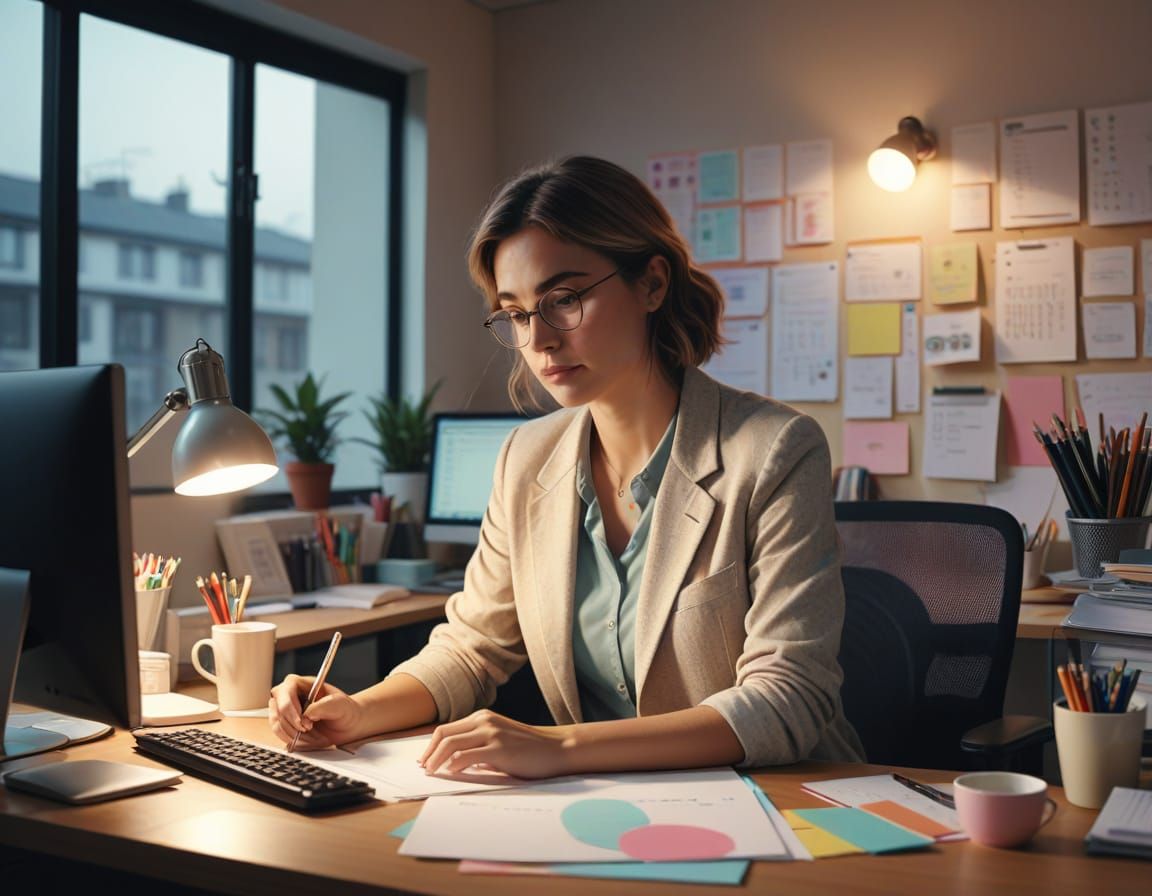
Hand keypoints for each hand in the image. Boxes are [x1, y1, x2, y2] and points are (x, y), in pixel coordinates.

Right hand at [268, 673, 362, 749]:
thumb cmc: (344, 709)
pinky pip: (280, 735)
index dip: (290, 709)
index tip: (303, 723)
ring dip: (296, 735)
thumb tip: (306, 715)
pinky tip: (309, 739)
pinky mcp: (285, 725)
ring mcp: (284, 711)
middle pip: (277, 710)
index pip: (284, 693)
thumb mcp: (340, 704)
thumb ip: (323, 706)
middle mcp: (288, 696)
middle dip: (293, 726)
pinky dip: (294, 741)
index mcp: (299, 684)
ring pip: (277, 725)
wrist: (348, 724)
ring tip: (314, 736)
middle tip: (309, 731)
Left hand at [419, 709, 571, 778]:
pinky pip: (466, 756)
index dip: (431, 745)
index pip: (446, 729)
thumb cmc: (529, 748)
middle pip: (444, 734)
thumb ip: (479, 746)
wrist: (556, 748)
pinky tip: (451, 773)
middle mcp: (484, 721)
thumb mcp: (499, 740)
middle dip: (429, 753)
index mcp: (482, 718)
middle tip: (424, 768)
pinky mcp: (499, 749)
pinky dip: (454, 765)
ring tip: (432, 773)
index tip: (425, 760)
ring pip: (451, 744)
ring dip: (436, 760)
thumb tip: (455, 762)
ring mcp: (491, 733)